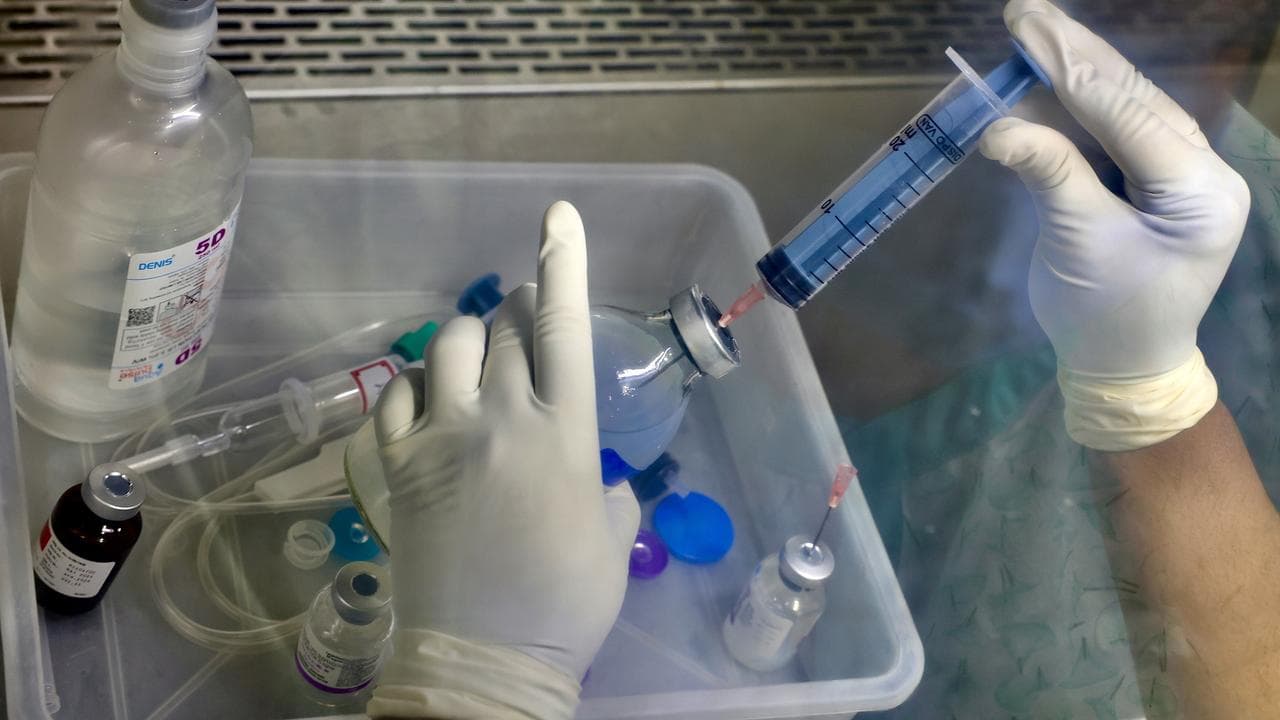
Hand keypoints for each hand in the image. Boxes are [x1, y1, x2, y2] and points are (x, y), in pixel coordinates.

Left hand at [366, 201, 639, 718]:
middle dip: (520, 309)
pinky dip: (413, 386)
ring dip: (470, 340)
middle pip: (508, 328)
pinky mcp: (397, 466)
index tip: (556, 215)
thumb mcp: (611, 537)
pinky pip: (396, 396)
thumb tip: (593, 472)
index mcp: (566, 434)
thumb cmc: (567, 601)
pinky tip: (426, 399)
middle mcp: (503, 419)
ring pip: (449, 347)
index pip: (564, 327)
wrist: (486, 655)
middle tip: (526, 318)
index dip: (563, 263)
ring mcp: (442, 439)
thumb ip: (607, 488)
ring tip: (478, 361)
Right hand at [979, 0, 1249, 449]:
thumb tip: (999, 127)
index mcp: (1199, 189)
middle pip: (1129, 98)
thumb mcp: (1079, 245)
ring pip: (1117, 108)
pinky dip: (1065, 108)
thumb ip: (1050, 175)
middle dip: (1075, 55)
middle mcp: (1194, 169)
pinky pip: (1103, 133)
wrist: (1121, 366)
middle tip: (1026, 12)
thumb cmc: (1108, 316)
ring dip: (1069, 71)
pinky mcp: (1141, 180)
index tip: (1031, 32)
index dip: (1076, 72)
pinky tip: (1037, 76)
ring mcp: (1169, 172)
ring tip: (1029, 29)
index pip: (1132, 116)